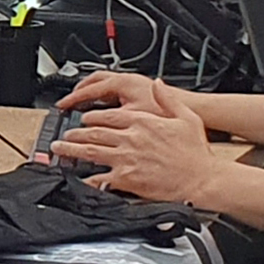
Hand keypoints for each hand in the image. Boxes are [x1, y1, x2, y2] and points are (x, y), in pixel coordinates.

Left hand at [51, 84, 225, 202]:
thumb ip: (168, 98)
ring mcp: (126, 158)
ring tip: (60, 149)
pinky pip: (99, 178)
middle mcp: (130, 138)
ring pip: (89, 152)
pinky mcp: (126, 179)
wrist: (203, 179)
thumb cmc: (197, 153)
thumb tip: (158, 84)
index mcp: (142, 122)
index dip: (92, 117)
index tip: (84, 119)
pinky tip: (75, 177)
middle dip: (75, 133)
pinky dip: (85, 177)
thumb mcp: (186, 117)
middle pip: (94, 132)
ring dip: (71, 150)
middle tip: (65, 135)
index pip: (108, 115)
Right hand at [59, 71, 192, 120]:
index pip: (90, 89)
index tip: (62, 106)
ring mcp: (133, 84)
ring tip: (79, 102)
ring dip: (90, 90)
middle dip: (79, 90)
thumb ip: (113, 120)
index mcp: (123, 84)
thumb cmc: (168, 115)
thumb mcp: (137, 118)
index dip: (74, 99)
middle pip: (94, 80)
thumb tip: (93, 127)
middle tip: (67, 102)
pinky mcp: (138, 90)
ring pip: (104, 82)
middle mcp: (127, 80)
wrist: (192, 111)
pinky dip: (102, 95)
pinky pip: (113, 89)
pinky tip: (101, 107)